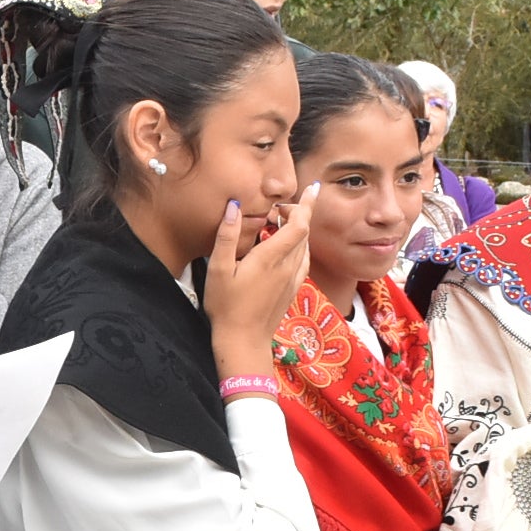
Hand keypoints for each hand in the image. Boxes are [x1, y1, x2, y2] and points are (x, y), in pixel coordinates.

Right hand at [204, 189, 316, 377]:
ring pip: (304, 247)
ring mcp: (292, 279)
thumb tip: (234, 206)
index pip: (299, 225)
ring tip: (284, 221)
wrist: (243, 342)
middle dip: (299, 213)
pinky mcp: (292, 290)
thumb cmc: (226, 307)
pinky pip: (303, 261)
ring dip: (299, 230)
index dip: (307, 204)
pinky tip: (289, 247)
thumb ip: (227, 236)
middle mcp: (287, 267)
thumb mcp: (218, 269)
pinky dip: (299, 247)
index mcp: (271, 258)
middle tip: (282, 205)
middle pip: (304, 233)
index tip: (312, 188)